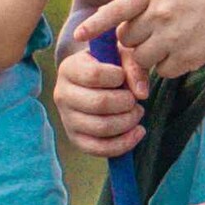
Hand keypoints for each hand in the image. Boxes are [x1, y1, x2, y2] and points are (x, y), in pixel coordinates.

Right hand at [52, 22, 142, 157]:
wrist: (94, 81)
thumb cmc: (110, 65)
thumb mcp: (121, 56)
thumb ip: (133, 67)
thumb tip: (142, 94)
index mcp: (69, 69)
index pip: (94, 75)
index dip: (117, 76)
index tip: (123, 76)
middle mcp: (62, 94)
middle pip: (98, 103)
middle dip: (126, 103)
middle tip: (134, 100)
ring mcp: (67, 119)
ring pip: (101, 128)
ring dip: (128, 122)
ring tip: (137, 112)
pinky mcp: (76, 139)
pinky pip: (99, 148)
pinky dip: (124, 143)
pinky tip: (138, 132)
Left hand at [96, 0, 204, 80]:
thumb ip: (141, 3)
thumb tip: (112, 25)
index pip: (118, 8)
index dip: (97, 24)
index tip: (79, 36)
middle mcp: (162, 14)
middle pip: (127, 38)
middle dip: (133, 39)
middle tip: (152, 31)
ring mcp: (174, 38)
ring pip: (141, 58)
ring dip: (148, 55)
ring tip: (168, 41)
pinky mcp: (186, 58)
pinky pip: (161, 71)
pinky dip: (166, 66)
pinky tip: (182, 51)